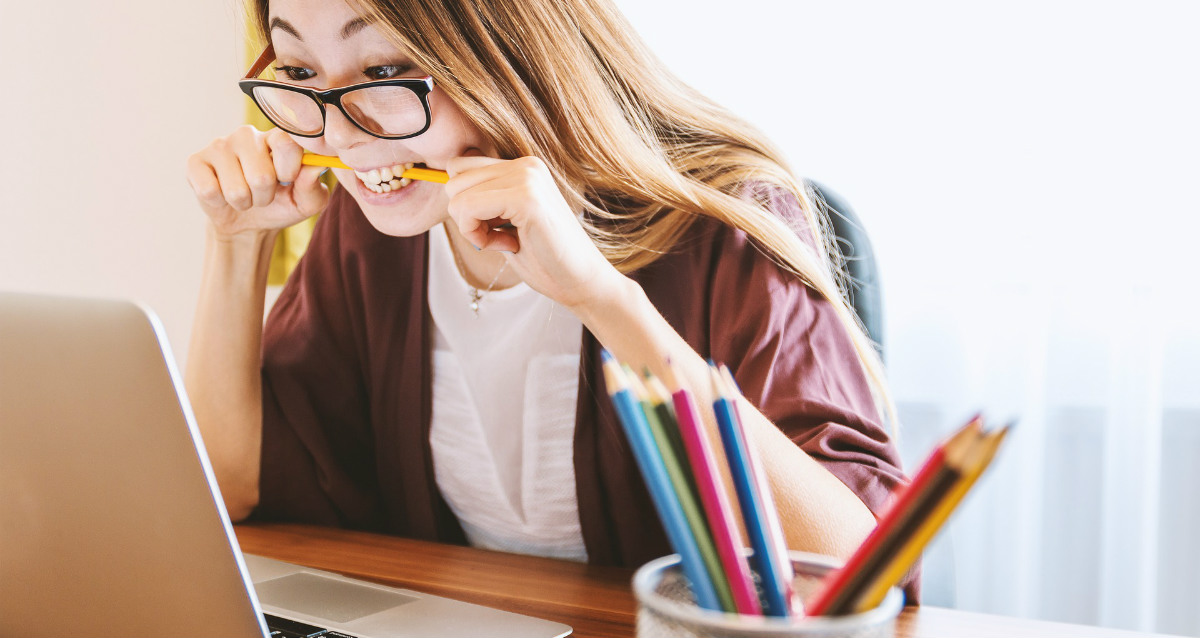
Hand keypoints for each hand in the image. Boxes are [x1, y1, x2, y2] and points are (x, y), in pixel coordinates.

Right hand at [186, 125, 328, 238]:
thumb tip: (315, 167)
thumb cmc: (280, 205)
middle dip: (264, 197)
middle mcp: (248, 135)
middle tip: (262, 194)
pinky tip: (221, 194)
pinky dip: (219, 203)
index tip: (287, 180)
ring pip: (236, 189)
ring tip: (244, 196)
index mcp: (277, 138)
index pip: (286, 143)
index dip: (289, 170)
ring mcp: (219, 145)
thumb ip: (313, 187)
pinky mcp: (195, 161)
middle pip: (261, 175)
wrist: (248, 223)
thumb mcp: (305, 203)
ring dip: (243, 202)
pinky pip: (209, 191)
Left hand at [444, 155, 622, 309]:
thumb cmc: (544, 258)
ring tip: (505, 241)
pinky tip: (506, 245)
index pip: (460, 167)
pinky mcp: (526, 197)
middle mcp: (526, 164)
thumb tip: (445, 184)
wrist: (581, 282)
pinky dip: (476, 235)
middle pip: (453, 178)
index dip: (465, 203)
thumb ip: (483, 199)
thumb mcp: (505, 221)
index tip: (492, 228)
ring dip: (471, 227)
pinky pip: (468, 208)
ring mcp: (528, 177)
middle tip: (498, 237)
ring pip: (457, 194)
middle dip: (465, 216)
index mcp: (523, 166)